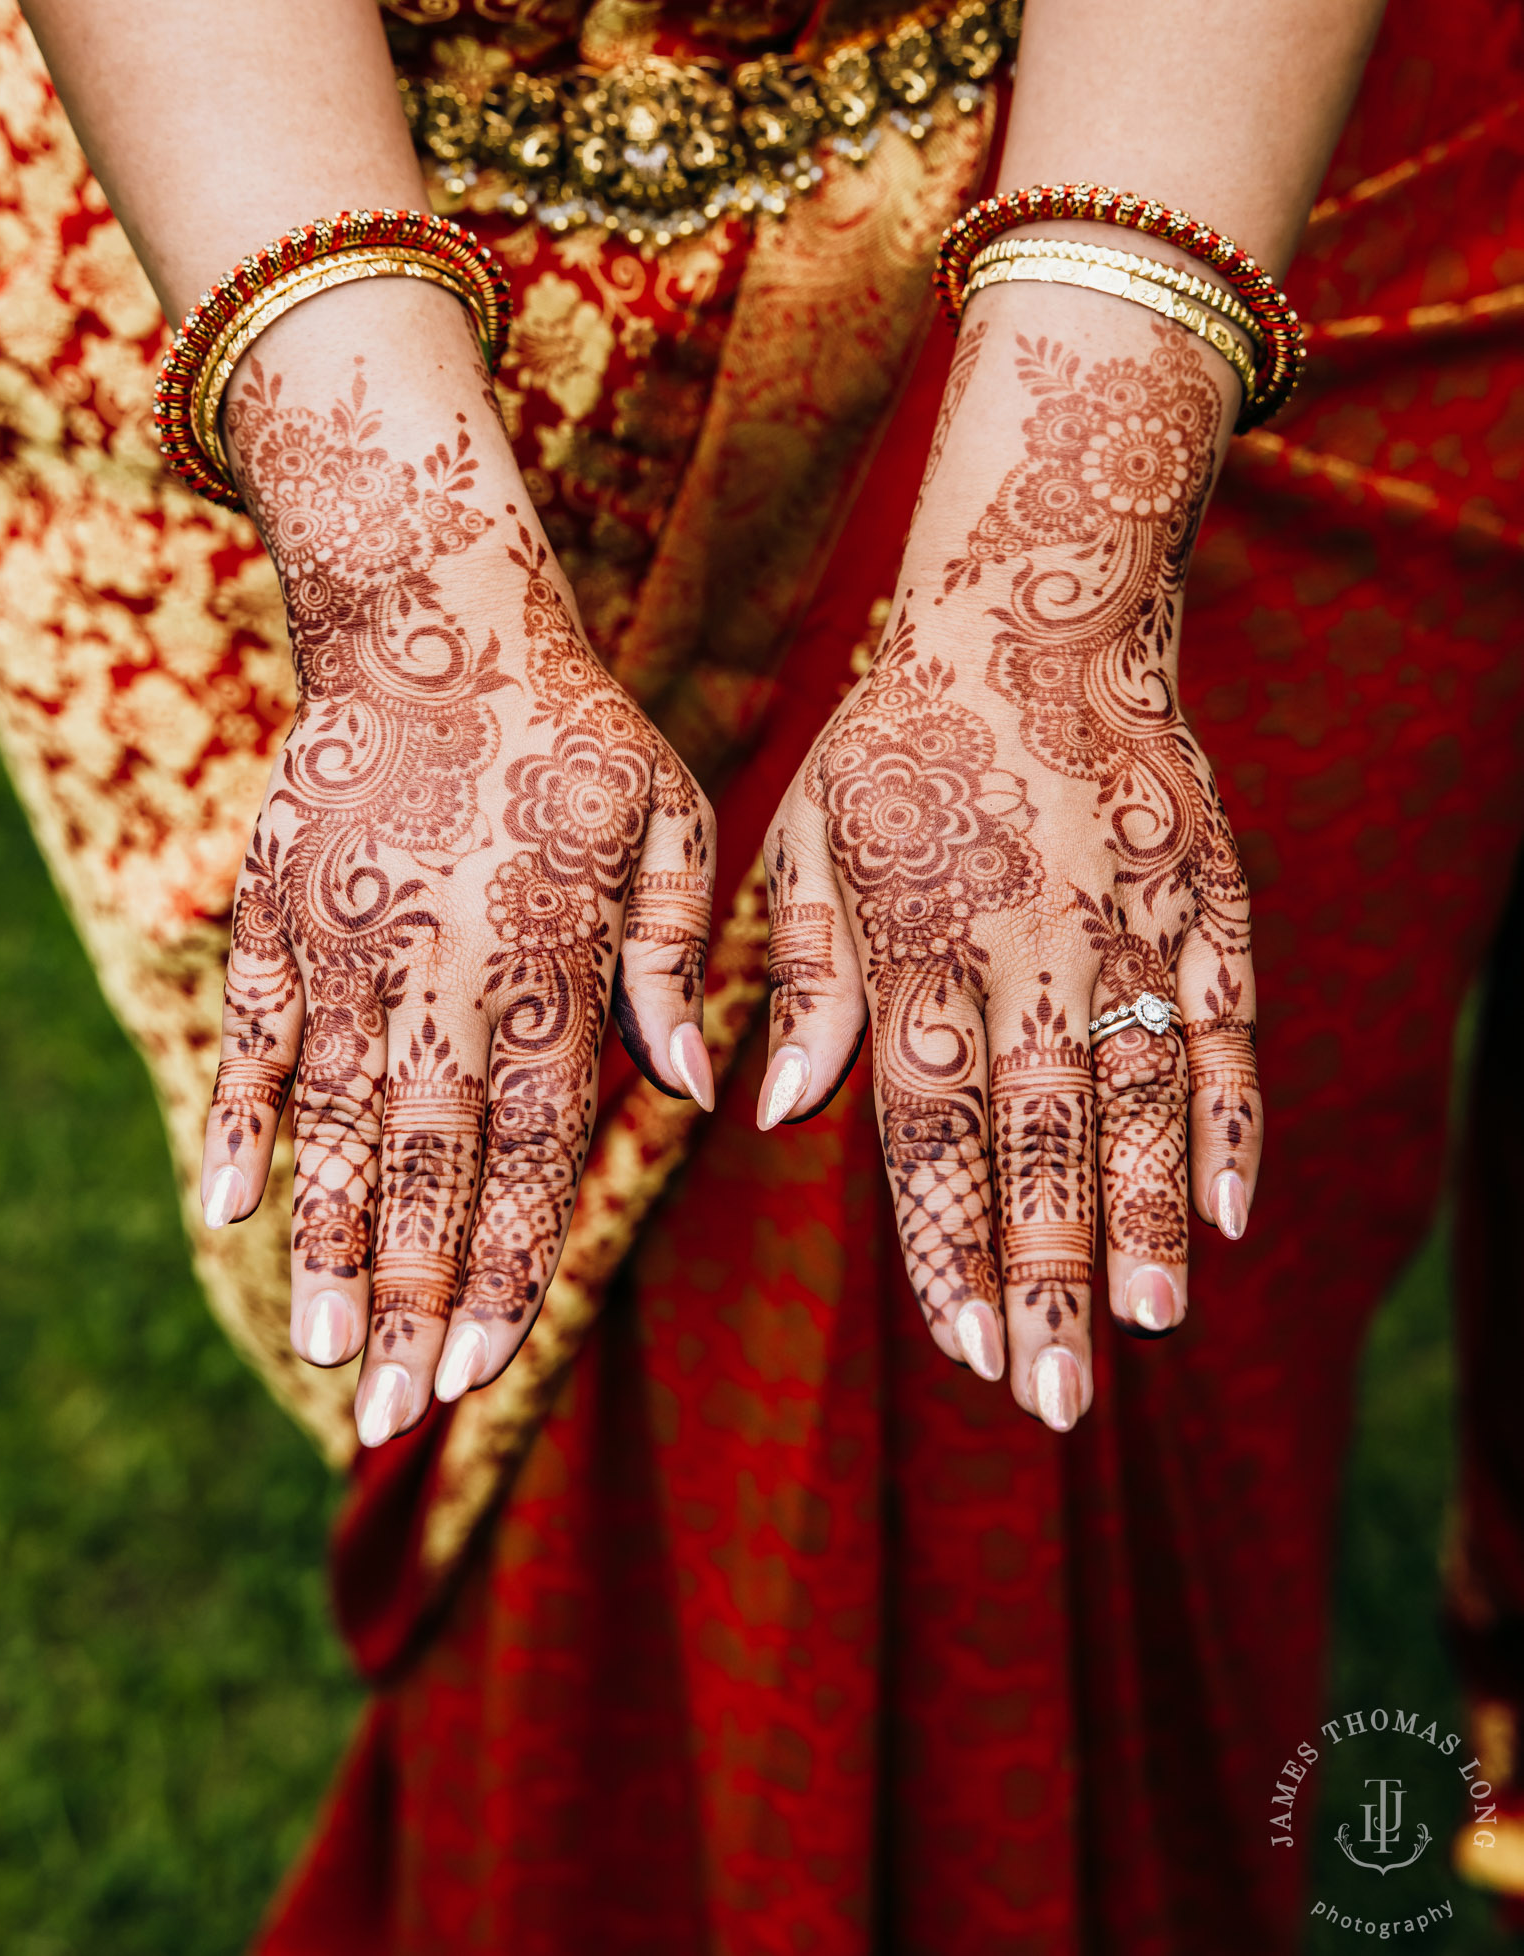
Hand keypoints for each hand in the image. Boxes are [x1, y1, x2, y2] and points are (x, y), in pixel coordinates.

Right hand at [196, 295, 713, 1448]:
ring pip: (336, 1125)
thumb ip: (667, 959)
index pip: (530, 1151)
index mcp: (547, 965)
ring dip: (330, 1244)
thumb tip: (695, 1092)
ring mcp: (347, 947)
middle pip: (428, 1166)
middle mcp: (442, 974)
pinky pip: (254, 1038)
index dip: (504, 1264)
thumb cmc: (576, 736)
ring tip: (324, 1354)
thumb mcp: (669, 821)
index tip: (484, 1369)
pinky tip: (230, 1210)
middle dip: (413, 1301)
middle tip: (396, 1418)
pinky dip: (240, 1122)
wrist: (433, 622)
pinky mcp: (278, 916)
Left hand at [758, 279, 1262, 1429]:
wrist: (1040, 610)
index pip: (930, 1128)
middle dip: (1044, 1280)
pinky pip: (1224, 1025)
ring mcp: (1124, 927)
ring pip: (1138, 1098)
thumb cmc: (898, 747)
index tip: (964, 1352)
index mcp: (915, 945)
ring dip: (1140, 1220)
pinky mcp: (1203, 900)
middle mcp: (1022, 951)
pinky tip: (1231, 1212)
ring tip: (1145, 1328)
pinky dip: (1231, 1118)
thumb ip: (802, 975)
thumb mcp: (805, 841)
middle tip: (1059, 1404)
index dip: (949, 1244)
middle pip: (1037, 1139)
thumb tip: (782, 1109)